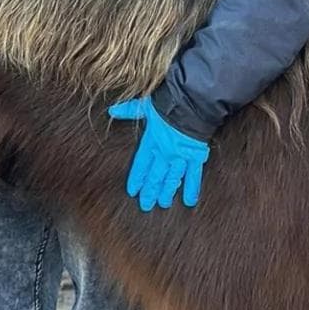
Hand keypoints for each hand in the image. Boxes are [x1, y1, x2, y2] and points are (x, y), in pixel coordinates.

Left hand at [108, 96, 208, 211]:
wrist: (192, 104)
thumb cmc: (168, 104)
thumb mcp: (146, 106)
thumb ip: (129, 111)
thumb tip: (112, 110)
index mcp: (151, 142)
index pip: (141, 166)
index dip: (136, 179)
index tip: (133, 192)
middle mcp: (164, 153)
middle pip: (155, 177)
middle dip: (150, 192)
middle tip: (146, 206)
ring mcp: (180, 157)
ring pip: (172, 180)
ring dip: (167, 193)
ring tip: (163, 204)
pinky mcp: (196, 157)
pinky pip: (194, 176)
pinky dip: (192, 189)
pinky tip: (189, 202)